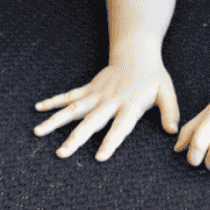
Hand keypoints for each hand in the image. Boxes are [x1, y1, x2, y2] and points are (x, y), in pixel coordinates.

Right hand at [34, 55, 179, 160]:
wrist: (137, 52)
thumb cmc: (153, 76)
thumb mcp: (166, 91)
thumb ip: (170, 111)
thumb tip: (173, 131)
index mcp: (130, 105)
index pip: (120, 126)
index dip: (111, 141)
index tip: (99, 157)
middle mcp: (110, 101)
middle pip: (92, 121)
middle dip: (76, 138)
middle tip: (61, 153)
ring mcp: (97, 94)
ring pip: (74, 109)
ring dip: (56, 120)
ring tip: (37, 132)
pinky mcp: (89, 88)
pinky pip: (69, 95)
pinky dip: (54, 101)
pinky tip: (38, 108)